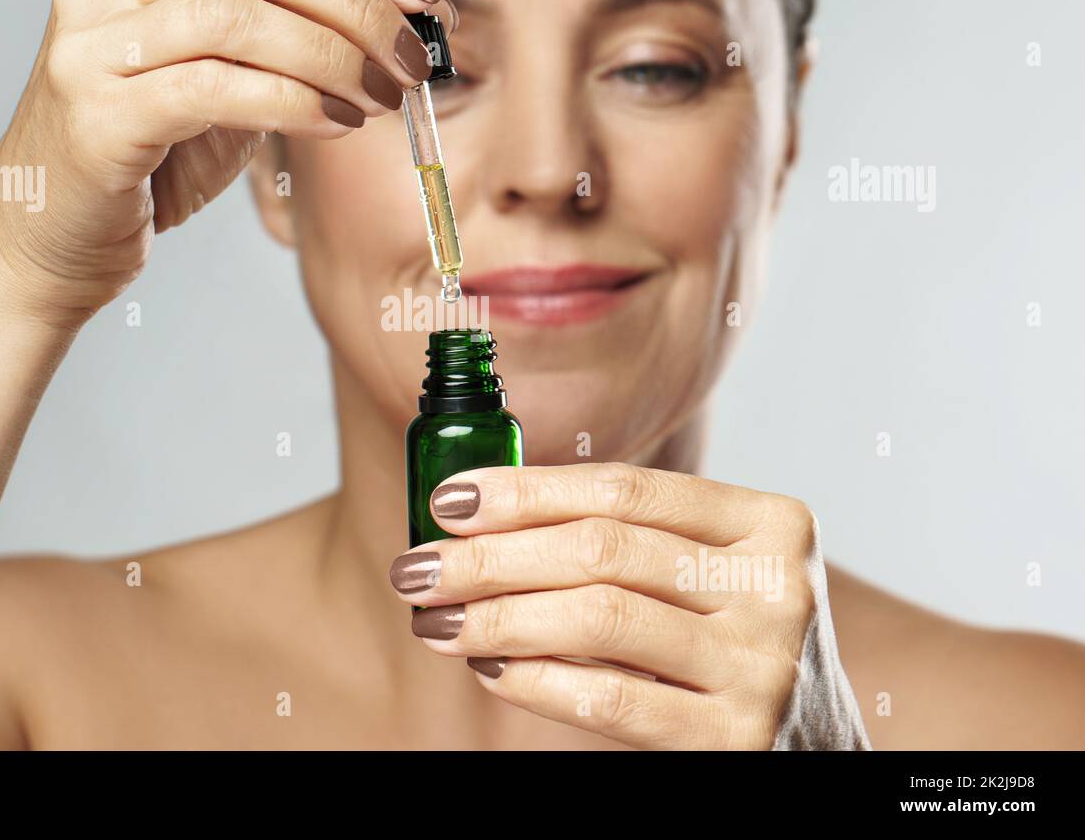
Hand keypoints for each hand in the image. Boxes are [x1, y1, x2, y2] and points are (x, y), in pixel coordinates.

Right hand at [0, 0, 449, 323]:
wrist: (50, 239)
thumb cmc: (146, 158)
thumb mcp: (220, 77)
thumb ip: (280, 38)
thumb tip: (388, 23)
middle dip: (355, 4)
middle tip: (410, 57)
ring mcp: (88, 43)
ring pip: (238, 16)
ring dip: (332, 56)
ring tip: (381, 96)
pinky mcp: (94, 111)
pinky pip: (215, 87)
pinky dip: (292, 101)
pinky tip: (338, 122)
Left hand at [389, 463, 870, 749]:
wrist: (815, 745)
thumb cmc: (733, 639)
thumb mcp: (712, 571)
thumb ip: (630, 538)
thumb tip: (483, 517)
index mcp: (770, 522)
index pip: (626, 488)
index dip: (527, 490)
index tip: (449, 498)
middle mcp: (776, 586)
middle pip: (602, 550)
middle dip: (491, 556)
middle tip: (417, 567)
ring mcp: (761, 665)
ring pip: (597, 620)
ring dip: (495, 615)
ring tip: (435, 617)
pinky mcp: (733, 739)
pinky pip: (607, 699)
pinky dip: (532, 679)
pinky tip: (487, 665)